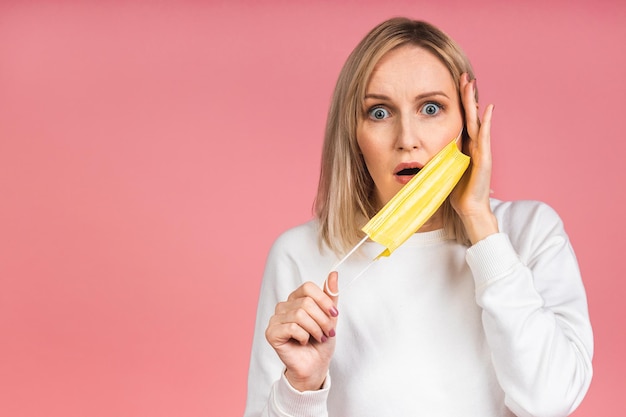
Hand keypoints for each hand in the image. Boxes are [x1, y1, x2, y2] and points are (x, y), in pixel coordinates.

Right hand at [265, 272, 338, 390]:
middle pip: (306, 302)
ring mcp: (275, 319)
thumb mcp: (330, 317)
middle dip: (322, 319)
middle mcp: (284, 306)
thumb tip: (334, 274)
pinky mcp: (271, 333)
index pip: (308, 287)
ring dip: (315, 329)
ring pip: (299, 315)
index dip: (324, 300)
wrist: (315, 365)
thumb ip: (330, 296)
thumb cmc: (320, 342)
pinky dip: (303, 336)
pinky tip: (303, 342)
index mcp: (296, 299)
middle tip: (327, 332)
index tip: (334, 314)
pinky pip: (292, 327)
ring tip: (318, 338)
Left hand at [450, 73, 497, 243]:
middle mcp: (475, 146)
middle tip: (465, 76)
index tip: (455, 85)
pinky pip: (484, 137)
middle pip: (471, 115)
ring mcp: (481, 152)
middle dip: (467, 96)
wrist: (470, 210)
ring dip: (474, 103)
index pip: (463, 120)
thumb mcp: (444, 169)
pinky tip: (487, 109)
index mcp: (465, 147)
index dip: (459, 103)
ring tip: (472, 85)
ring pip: (477, 121)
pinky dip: (486, 123)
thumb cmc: (457, 193)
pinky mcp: (484, 160)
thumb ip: (440, 156)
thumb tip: (423, 150)